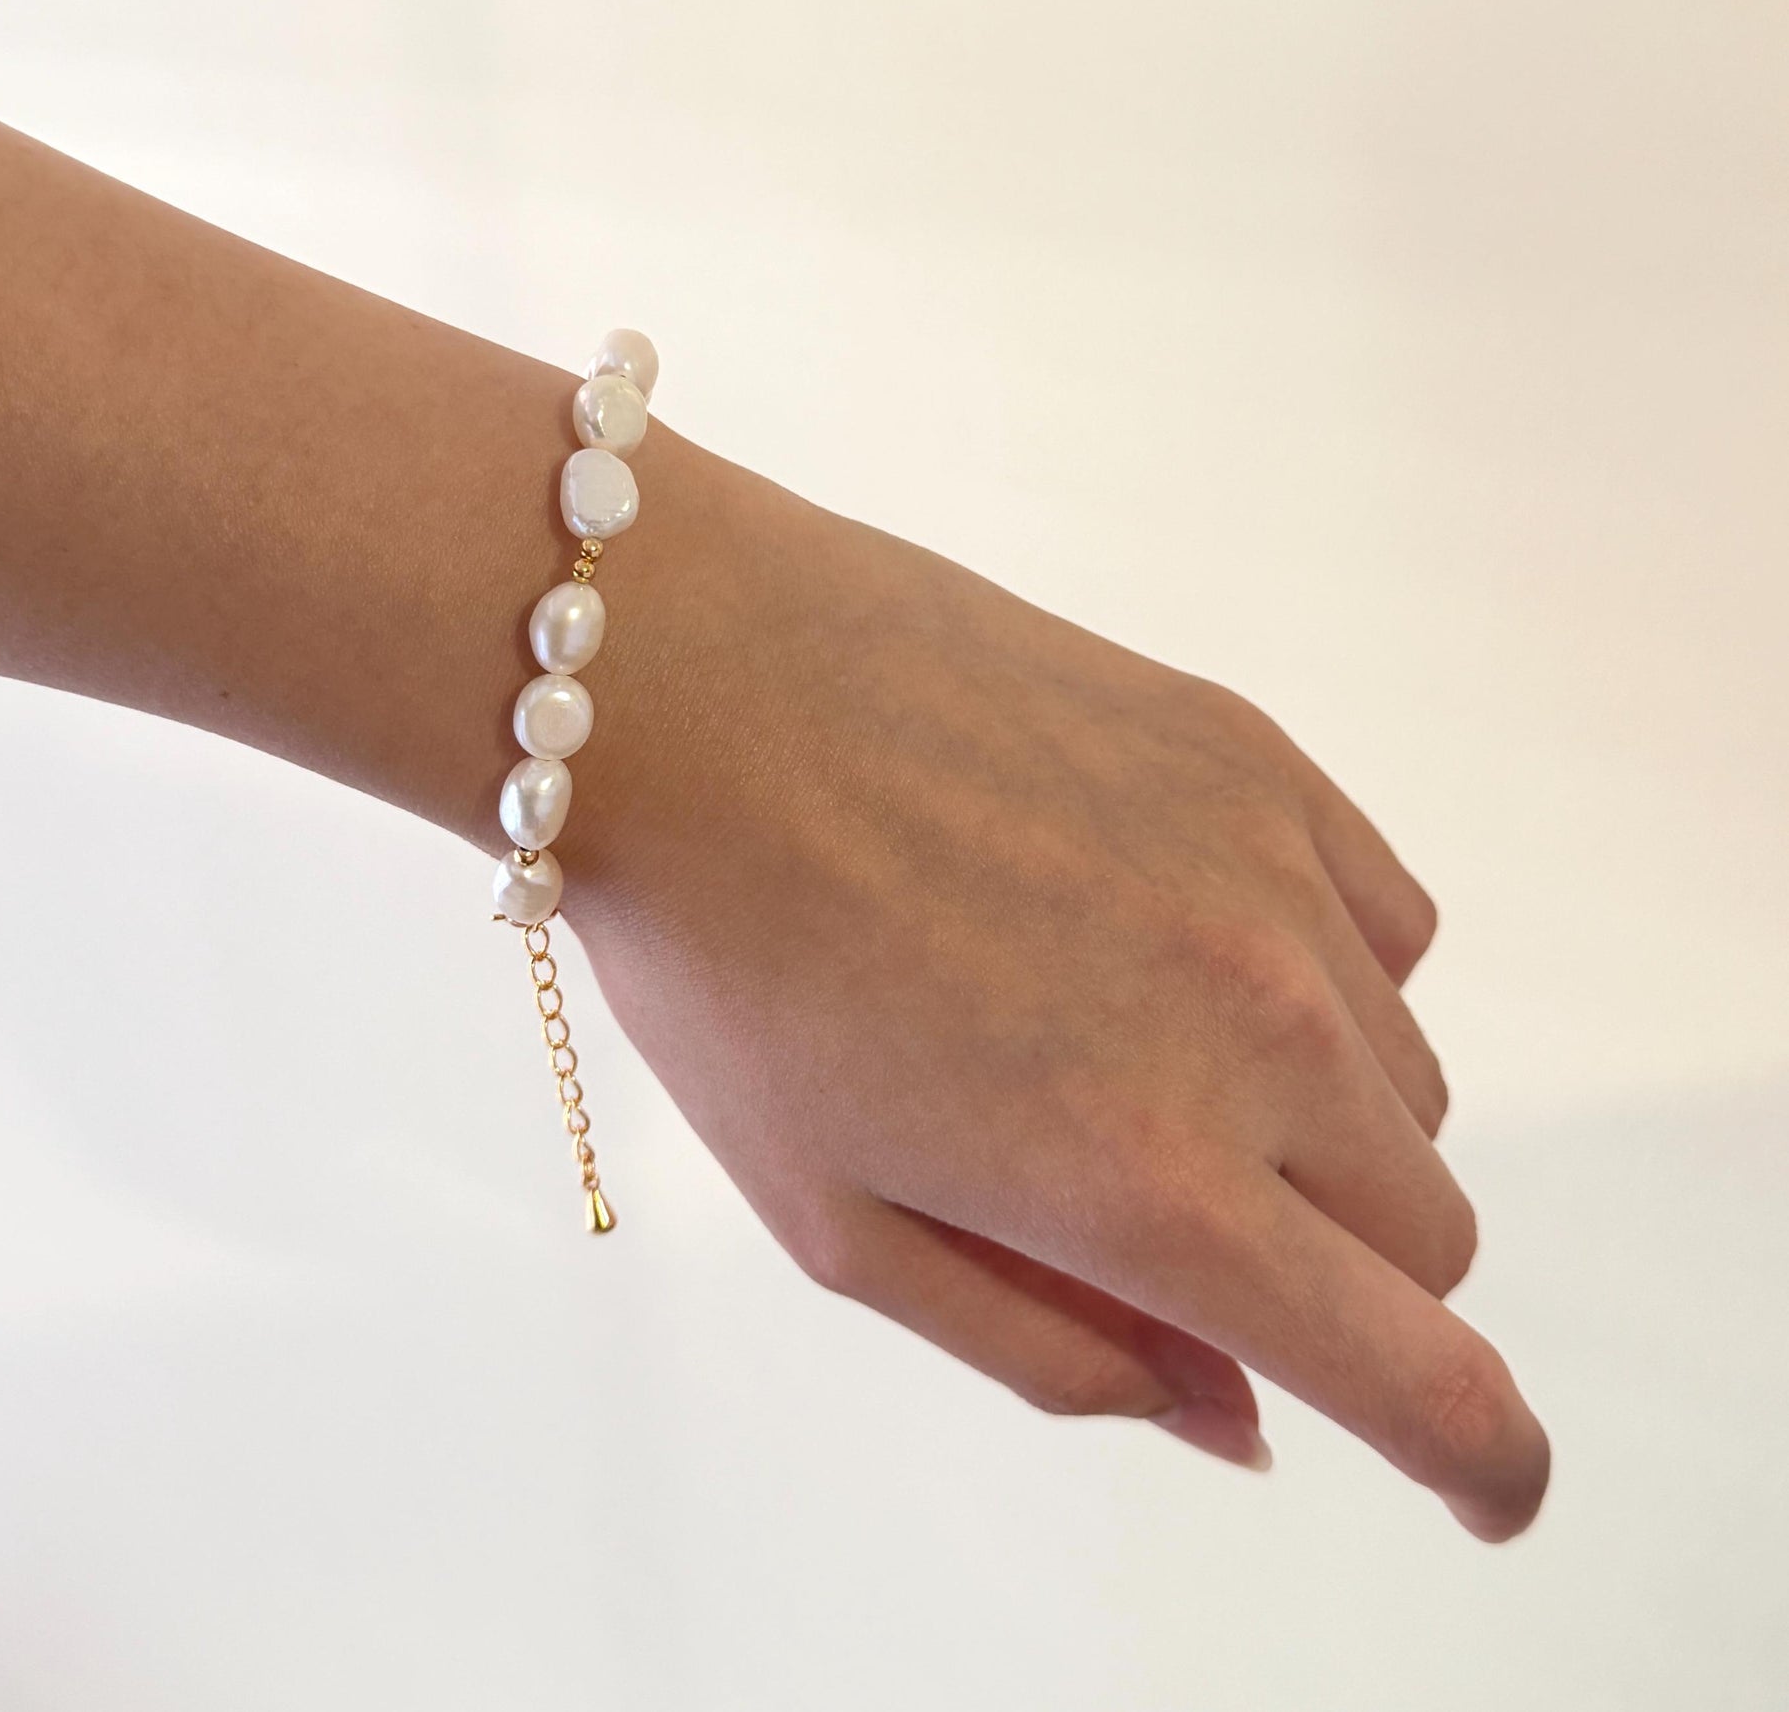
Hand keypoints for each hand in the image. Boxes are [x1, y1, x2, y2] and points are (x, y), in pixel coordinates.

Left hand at [569, 428, 1549, 1540]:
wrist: (688, 683)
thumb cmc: (726, 966)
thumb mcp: (842, 1223)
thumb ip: (1056, 1351)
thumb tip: (1240, 1421)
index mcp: (1148, 1183)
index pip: (1427, 1380)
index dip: (1484, 1461)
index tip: (1486, 1489)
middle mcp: (1254, 1028)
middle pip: (1428, 1230)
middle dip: (1337, 1270)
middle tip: (1178, 1211)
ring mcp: (1271, 873)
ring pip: (1405, 1077)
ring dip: (1315, 1113)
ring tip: (1124, 1041)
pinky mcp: (1255, 756)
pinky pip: (1387, 923)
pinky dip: (1326, 972)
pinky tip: (1181, 938)